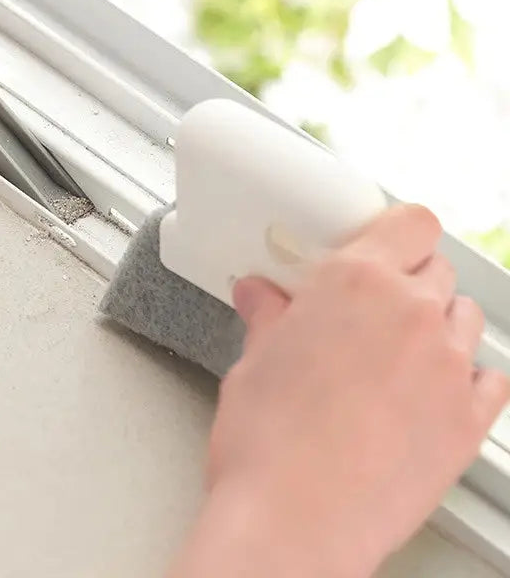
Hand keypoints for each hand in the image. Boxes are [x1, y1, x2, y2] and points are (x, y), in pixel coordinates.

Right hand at [169, 204, 508, 577]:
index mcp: (356, 280)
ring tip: (400, 352)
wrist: (296, 520)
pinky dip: (469, 377)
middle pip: (437, 269)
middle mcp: (412, 312)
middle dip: (408, 280)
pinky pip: (491, 379)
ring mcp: (448, 366)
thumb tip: (261, 297)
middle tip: (371, 308)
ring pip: (465, 317)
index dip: (397, 230)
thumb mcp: (255, 362)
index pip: (410, 221)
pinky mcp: (469, 420)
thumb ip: (270, 317)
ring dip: (437, 324)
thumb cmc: (268, 440)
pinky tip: (435, 391)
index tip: (382, 245)